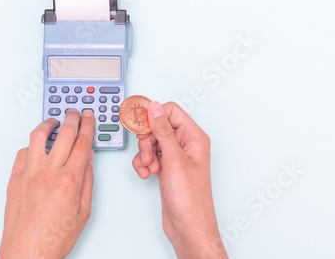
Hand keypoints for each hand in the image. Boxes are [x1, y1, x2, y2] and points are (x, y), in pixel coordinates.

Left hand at [0, 109, 95, 258]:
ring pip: (38, 137)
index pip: (82, 142)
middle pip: (64, 134)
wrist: (27, 253)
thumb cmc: (54, 238)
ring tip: (54, 121)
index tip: (89, 117)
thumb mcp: (84, 211)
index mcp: (70, 180)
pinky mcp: (14, 180)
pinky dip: (32, 145)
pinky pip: (22, 153)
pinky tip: (37, 146)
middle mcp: (48, 173)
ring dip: (48, 124)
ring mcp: (28, 174)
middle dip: (72, 118)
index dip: (88, 125)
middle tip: (76, 112)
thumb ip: (87, 181)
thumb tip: (87, 160)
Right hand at [133, 102, 227, 257]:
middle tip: (148, 153)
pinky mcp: (167, 167)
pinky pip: (150, 156)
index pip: (171, 111)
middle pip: (158, 126)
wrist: (188, 227)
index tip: (140, 126)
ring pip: (152, 142)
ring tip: (149, 166)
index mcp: (194, 137)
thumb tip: (154, 108)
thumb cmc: (190, 199)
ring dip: (144, 153)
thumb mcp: (174, 160)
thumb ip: (163, 131)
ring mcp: (176, 156)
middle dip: (147, 139)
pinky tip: (146, 173)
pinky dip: (144, 163)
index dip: (153, 116)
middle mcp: (186, 144)